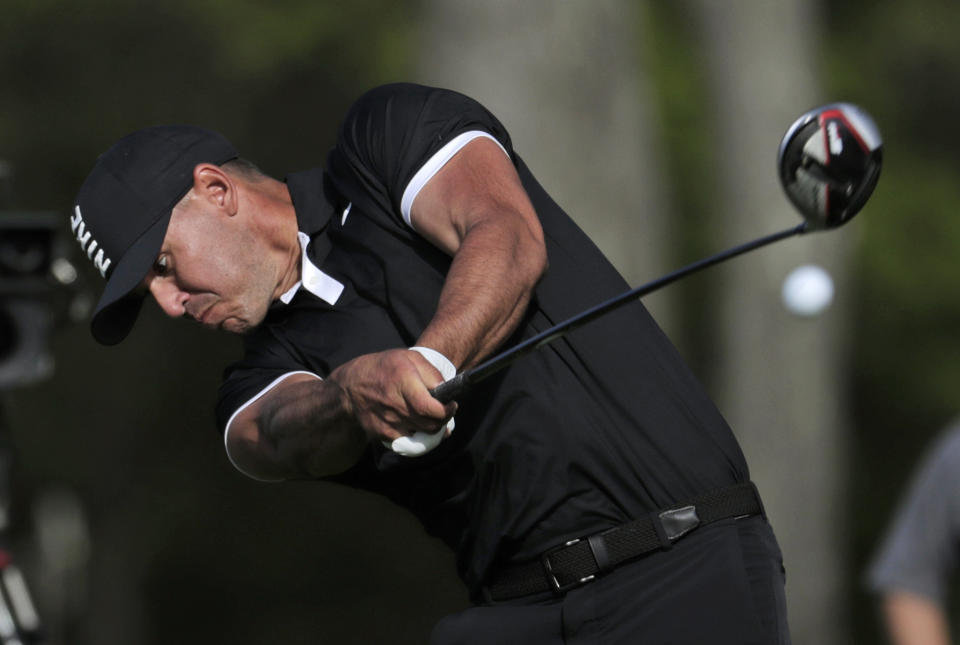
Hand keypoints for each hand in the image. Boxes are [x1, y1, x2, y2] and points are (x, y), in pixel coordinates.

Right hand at [327, 349, 456, 447]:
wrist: (350, 388)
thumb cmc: (384, 369)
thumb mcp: (410, 358)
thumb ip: (432, 373)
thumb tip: (446, 391)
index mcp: (403, 380)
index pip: (430, 408)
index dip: (446, 412)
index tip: (451, 406)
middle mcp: (395, 403)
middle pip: (430, 425)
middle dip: (443, 420)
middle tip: (443, 411)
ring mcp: (388, 422)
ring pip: (422, 435)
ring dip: (430, 428)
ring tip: (427, 415)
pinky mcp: (382, 434)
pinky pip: (409, 440)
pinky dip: (416, 434)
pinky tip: (413, 421)